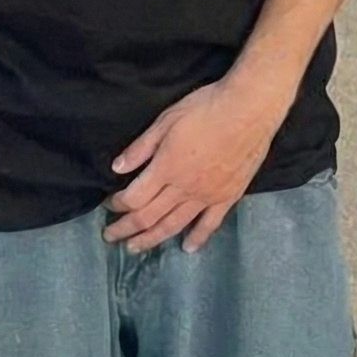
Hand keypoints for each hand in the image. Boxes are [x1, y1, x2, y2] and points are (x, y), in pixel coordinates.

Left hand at [103, 76, 285, 253]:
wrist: (248, 110)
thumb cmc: (205, 108)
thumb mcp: (167, 119)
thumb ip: (142, 147)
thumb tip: (116, 168)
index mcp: (166, 168)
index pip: (134, 197)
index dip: (118, 204)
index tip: (108, 205)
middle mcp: (183, 189)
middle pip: (149, 216)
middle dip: (126, 228)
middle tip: (110, 236)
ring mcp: (206, 196)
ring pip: (174, 225)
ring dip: (151, 238)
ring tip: (135, 248)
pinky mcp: (228, 197)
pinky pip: (209, 224)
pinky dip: (197, 238)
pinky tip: (187, 247)